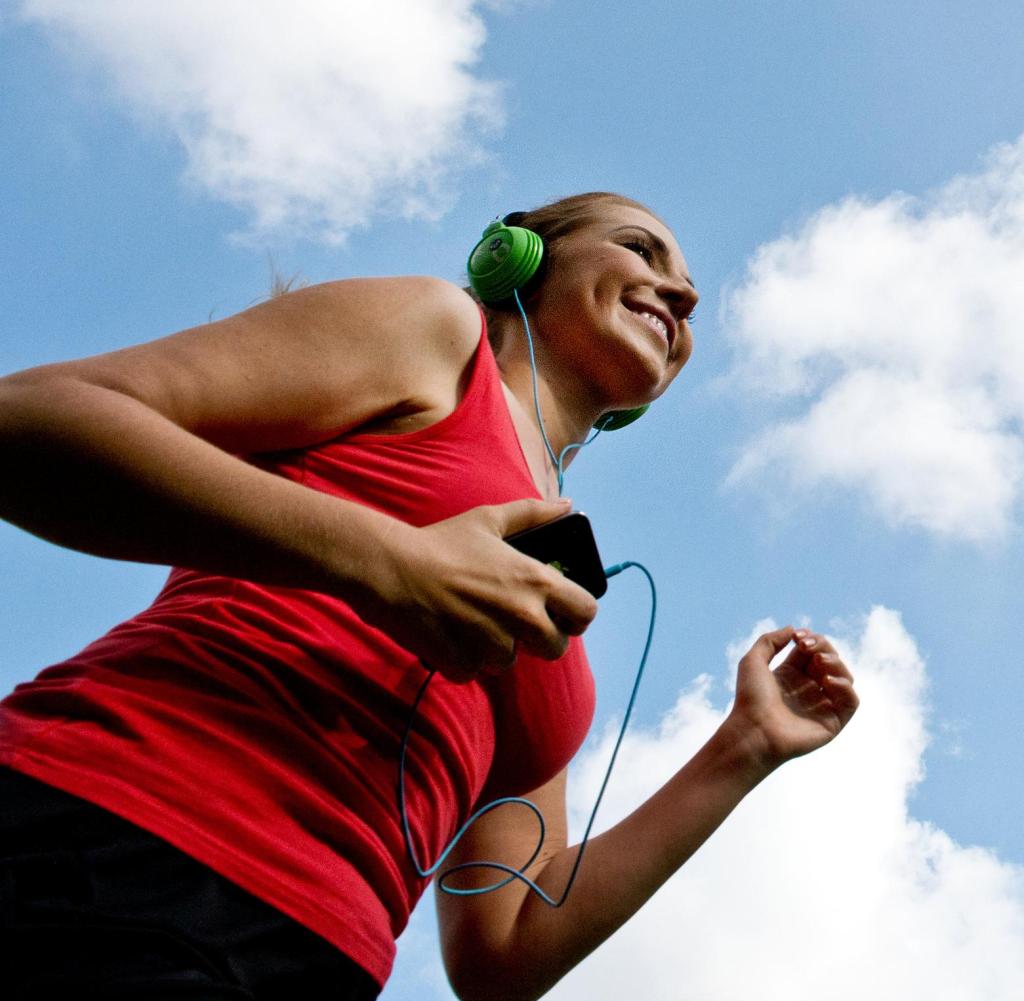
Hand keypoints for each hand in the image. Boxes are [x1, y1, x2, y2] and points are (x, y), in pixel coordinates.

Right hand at [355, 497, 599, 681]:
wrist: (391, 570)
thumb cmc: (442, 542)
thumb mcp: (489, 519)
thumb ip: (534, 513)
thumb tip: (567, 505)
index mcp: (535, 581)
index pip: (586, 613)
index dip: (576, 614)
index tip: (560, 612)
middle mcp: (522, 616)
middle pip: (556, 648)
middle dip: (538, 639)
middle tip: (512, 621)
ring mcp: (493, 645)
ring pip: (511, 661)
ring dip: (495, 648)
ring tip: (470, 619)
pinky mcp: (465, 664)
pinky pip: (475, 671)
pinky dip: (464, 658)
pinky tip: (449, 632)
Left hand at [725, 626, 858, 771]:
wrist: (753, 730)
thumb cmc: (749, 698)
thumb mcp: (753, 661)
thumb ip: (771, 641)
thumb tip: (793, 629)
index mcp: (791, 675)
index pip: (812, 650)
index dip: (811, 639)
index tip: (799, 637)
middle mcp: (808, 688)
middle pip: (829, 660)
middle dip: (823, 646)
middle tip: (808, 646)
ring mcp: (821, 705)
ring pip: (844, 677)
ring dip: (836, 663)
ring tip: (820, 661)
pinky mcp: (832, 722)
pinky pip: (851, 701)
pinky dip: (845, 687)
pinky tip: (828, 681)